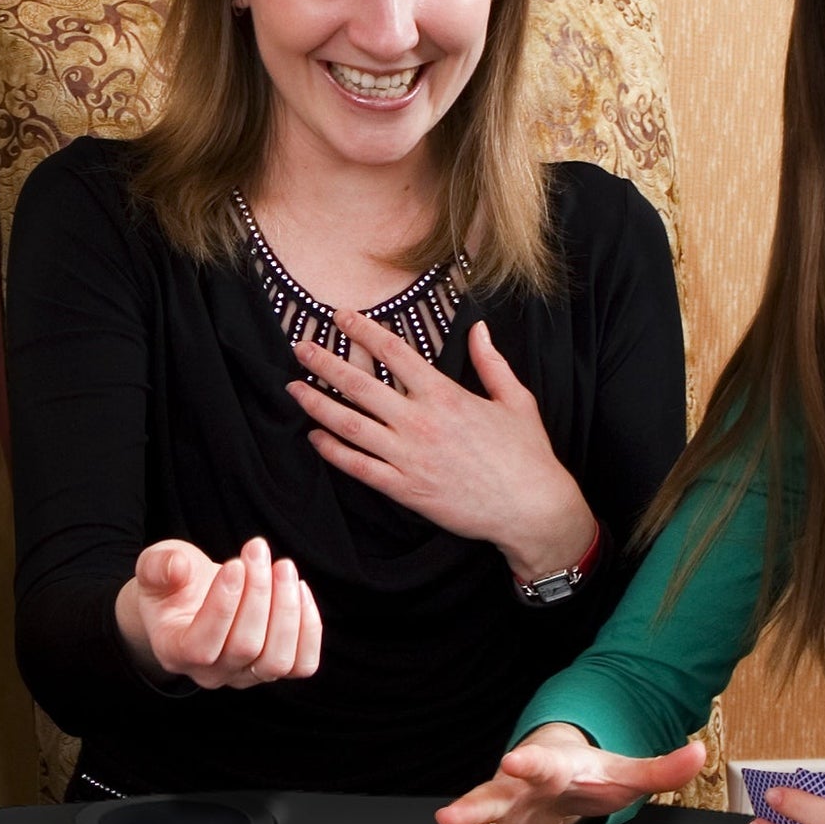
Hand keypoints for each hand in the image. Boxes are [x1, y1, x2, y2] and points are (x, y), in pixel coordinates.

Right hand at [116, 537, 321, 688]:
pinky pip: (302, 663)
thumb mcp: (155, 566)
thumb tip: (176, 567)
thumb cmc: (174, 583)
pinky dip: (309, 627)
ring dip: (286, 608)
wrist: (192, 599)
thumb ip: (158, 566)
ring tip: (282, 567)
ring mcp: (245, 676)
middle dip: (257, 593)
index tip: (235, 564)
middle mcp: (210, 673)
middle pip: (245, 647)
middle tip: (257, 550)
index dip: (223, 606)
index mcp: (175, 652)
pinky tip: (298, 589)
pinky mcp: (274, 668)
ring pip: (277, 660)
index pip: (202, 646)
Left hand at [290, 311, 594, 582]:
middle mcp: (421, 422)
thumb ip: (491, 362)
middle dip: (326, 364)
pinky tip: (314, 437)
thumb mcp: (516, 399)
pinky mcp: (405, 488)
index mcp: (445, 395)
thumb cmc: (526, 453)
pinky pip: (359, 467)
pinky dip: (333, 452)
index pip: (395, 354)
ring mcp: (409, 457)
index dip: (364, 332)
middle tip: (300, 349)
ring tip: (294, 389)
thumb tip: (479, 328)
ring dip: (318, 405)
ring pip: (351, 426)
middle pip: (362, 386)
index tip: (341, 317)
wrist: (530, 507)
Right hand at [428, 724, 706, 823]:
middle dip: (469, 809)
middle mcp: (514, 793)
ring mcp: (501, 821)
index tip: (512, 760)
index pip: (536, 764)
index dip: (525, 763)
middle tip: (447, 818)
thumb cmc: (587, 772)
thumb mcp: (627, 772)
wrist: (551, 772)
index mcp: (547, 771)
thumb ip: (660, 769)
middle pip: (489, 799)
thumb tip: (699, 753)